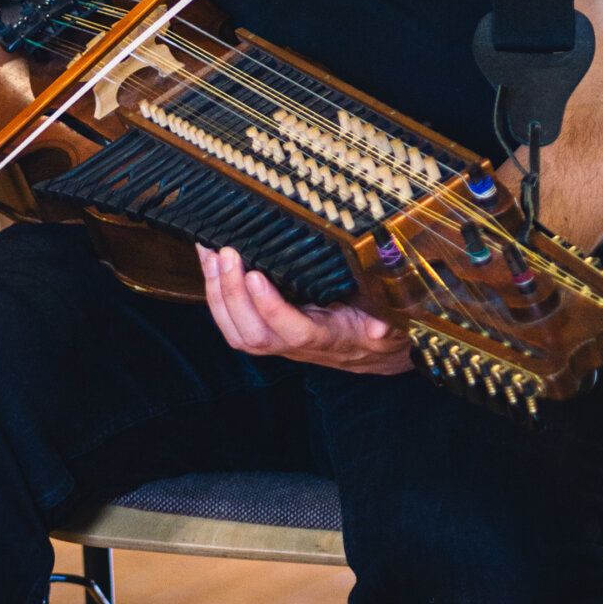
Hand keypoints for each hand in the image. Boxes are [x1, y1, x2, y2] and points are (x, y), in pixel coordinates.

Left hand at [198, 245, 412, 375]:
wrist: (371, 351)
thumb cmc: (379, 330)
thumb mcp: (392, 326)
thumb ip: (387, 326)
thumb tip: (379, 328)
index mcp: (326, 338)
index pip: (293, 331)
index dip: (272, 308)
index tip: (256, 276)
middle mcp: (295, 344)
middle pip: (253, 333)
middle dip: (233, 294)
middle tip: (227, 253)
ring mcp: (276, 339)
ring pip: (236, 330)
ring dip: (218, 292)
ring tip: (210, 252)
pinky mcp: (264, 328)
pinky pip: (232, 319)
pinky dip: (216, 290)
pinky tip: (210, 260)